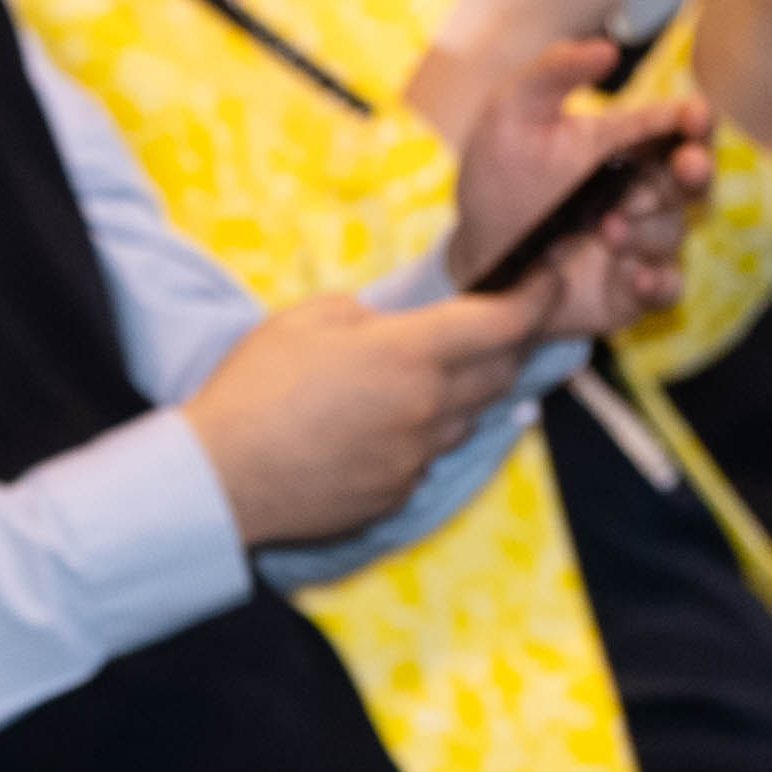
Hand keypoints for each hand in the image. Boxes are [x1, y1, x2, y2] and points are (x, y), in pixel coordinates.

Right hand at [183, 290, 550, 547]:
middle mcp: (428, 407)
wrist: (221, 477)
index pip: (503, 322)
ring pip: (465, 417)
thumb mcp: (303, 319)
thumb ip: (363, 315)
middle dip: (508, 345)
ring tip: (409, 382)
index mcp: (409, 354)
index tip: (550, 278)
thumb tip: (387, 327)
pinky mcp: (398, 493)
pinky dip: (415, 436)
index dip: (538, 297)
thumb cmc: (253, 388)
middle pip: (501, 372)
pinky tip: (367, 430)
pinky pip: (426, 456)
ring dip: (457, 393)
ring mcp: (417, 456)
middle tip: (494, 326)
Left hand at [441, 41, 706, 333]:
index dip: (694, 120)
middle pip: (691, 177)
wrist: (475, 254)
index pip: (676, 127)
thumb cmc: (498, 180)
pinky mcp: (631, 289)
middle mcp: (642, 192)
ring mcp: (641, 241)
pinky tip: (636, 275)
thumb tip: (605, 48)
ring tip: (609, 226)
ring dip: (651, 227)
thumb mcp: (509, 116)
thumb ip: (550, 74)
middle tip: (679, 168)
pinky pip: (666, 289)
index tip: (695, 116)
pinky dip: (658, 282)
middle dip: (691, 171)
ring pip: (674, 231)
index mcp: (624, 147)